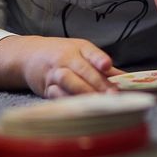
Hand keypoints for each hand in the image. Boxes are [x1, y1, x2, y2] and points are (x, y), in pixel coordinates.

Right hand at [0, 35, 124, 97]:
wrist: (29, 56)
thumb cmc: (62, 54)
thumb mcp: (81, 51)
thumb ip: (101, 64)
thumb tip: (126, 78)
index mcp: (77, 49)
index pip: (90, 52)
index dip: (99, 59)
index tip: (107, 66)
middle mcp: (65, 60)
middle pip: (82, 70)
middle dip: (98, 83)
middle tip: (112, 95)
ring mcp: (55, 74)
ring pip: (68, 81)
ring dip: (83, 92)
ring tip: (98, 102)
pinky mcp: (46, 89)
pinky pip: (57, 95)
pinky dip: (68, 101)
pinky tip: (80, 107)